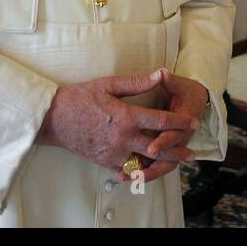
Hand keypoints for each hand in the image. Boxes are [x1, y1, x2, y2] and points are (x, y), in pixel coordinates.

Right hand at [36, 69, 198, 184]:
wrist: (53, 118)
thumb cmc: (80, 97)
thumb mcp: (108, 84)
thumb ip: (136, 83)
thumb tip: (159, 74)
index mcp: (127, 116)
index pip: (161, 120)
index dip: (179, 121)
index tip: (193, 122)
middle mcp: (123, 138)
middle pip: (158, 147)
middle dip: (177, 149)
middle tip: (191, 152)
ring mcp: (114, 152)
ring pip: (144, 162)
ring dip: (161, 163)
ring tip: (175, 163)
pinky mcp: (105, 162)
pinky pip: (127, 170)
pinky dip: (139, 171)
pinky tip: (149, 169)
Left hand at [135, 69, 209, 180]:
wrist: (197, 99)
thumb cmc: (186, 91)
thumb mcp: (177, 84)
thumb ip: (168, 80)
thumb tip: (162, 72)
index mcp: (183, 120)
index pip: (172, 133)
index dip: (163, 141)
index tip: (151, 148)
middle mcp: (180, 136)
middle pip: (167, 156)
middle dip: (152, 166)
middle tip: (136, 173)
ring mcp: (174, 145)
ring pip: (163, 165)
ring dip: (147, 173)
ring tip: (127, 178)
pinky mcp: (167, 148)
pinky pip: (157, 164)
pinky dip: (144, 171)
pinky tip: (125, 175)